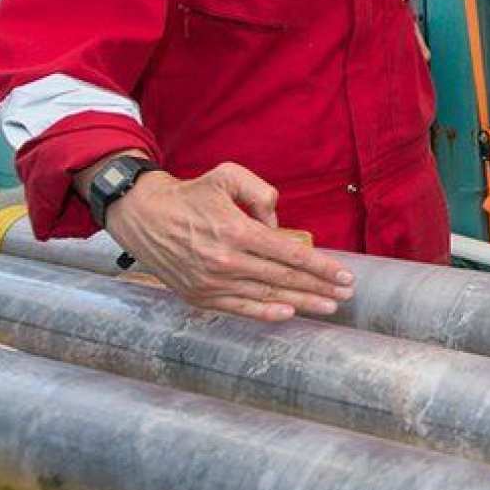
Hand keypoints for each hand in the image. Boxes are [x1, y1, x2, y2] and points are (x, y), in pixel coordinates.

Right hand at [104, 162, 354, 321]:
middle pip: (284, 279)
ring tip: (328, 306)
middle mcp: (226, 260)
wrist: (143, 216)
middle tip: (346, 294)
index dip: (321, 266)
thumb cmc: (190, 194)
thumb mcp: (227, 175)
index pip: (290, 254)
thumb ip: (261, 192)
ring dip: (301, 303)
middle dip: (320, 287)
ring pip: (266, 296)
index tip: (345, 274)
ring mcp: (212, 282)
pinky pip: (239, 308)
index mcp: (236, 230)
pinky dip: (265, 313)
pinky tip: (289, 314)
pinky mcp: (199, 295)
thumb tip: (279, 223)